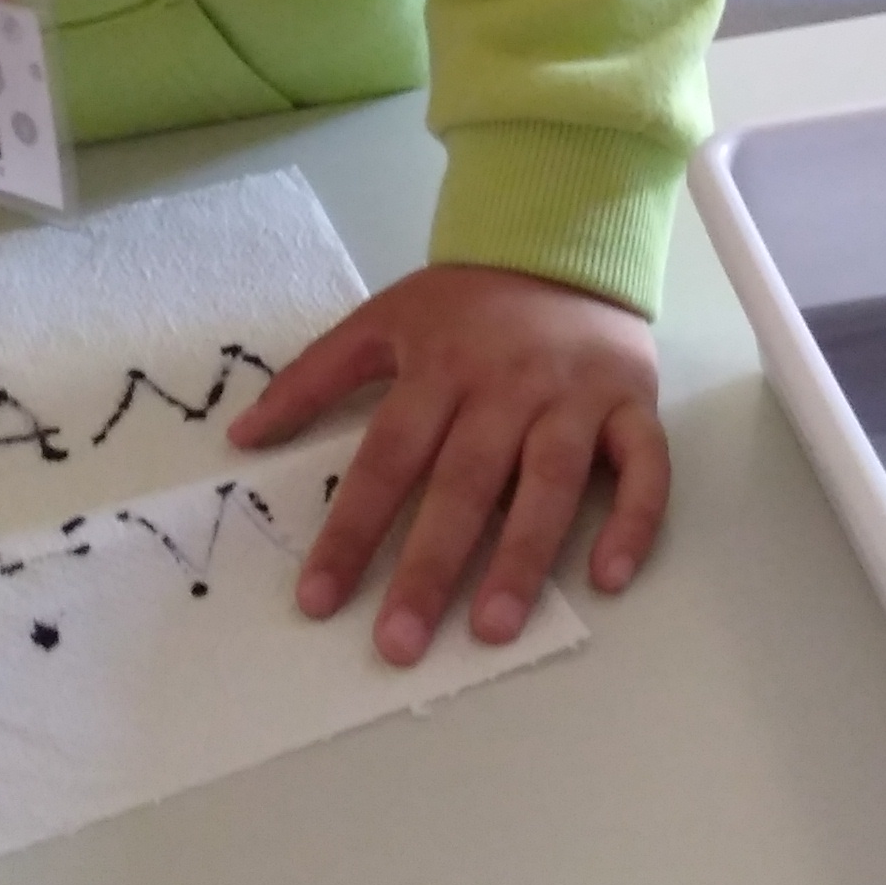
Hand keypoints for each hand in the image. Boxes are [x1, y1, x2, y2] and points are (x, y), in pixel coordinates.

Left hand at [229, 264, 669, 666]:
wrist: (566, 241)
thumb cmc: (468, 301)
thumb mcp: (382, 319)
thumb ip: (312, 377)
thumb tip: (240, 436)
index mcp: (439, 366)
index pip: (387, 458)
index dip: (351, 530)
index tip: (319, 600)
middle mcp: (507, 386)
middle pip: (465, 483)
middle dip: (430, 566)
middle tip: (400, 643)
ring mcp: (575, 397)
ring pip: (552, 484)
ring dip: (523, 557)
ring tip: (493, 628)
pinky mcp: (634, 405)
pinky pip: (645, 468)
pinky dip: (635, 521)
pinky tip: (608, 579)